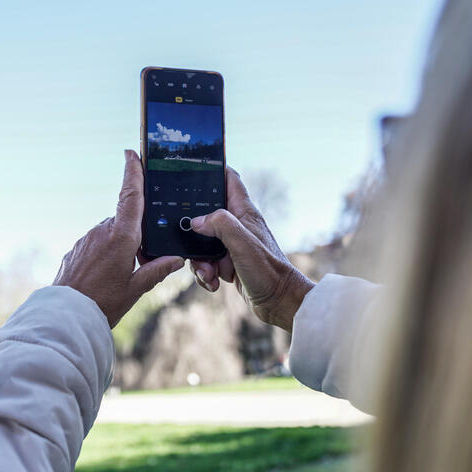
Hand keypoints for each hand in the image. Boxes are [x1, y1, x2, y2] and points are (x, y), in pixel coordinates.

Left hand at [54, 150, 183, 327]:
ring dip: (119, 247)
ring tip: (120, 277)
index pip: (130, 196)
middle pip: (125, 221)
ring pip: (110, 234)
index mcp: (121, 236)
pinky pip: (96, 245)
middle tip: (141, 262)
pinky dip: (104, 255)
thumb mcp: (136, 289)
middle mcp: (102, 231)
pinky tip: (104, 278)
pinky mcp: (76, 250)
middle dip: (136, 235)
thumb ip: (156, 270)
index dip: (132, 172)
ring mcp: (86, 239)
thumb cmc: (103, 303)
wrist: (66, 316)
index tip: (131, 153)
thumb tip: (176, 259)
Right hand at [189, 168, 313, 331]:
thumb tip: (197, 220)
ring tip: (209, 273)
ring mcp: (231, 245)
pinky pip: (205, 262)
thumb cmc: (269, 272)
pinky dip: (204, 274)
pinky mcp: (227, 263)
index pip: (228, 179)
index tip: (193, 168)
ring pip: (201, 243)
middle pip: (205, 214)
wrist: (279, 303)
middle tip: (193, 244)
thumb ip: (221, 225)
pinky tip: (213, 283)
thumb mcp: (243, 244)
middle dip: (193, 230)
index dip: (213, 170)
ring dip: (198, 260)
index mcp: (243, 213)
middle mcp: (237, 225)